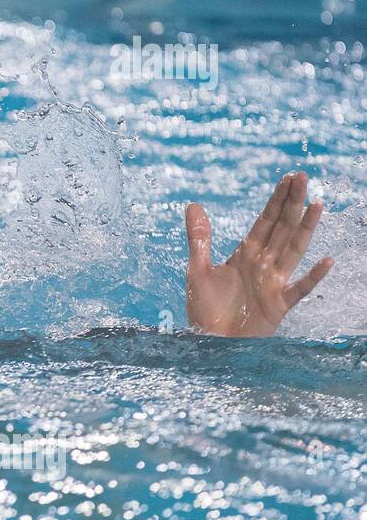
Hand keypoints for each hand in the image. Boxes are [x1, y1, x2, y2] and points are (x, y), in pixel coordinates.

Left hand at [185, 172, 333, 336]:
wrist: (208, 342)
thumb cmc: (203, 309)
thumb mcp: (196, 270)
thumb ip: (199, 238)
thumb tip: (193, 204)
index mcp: (244, 254)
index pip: (264, 222)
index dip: (276, 200)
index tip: (288, 178)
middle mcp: (263, 265)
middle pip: (281, 229)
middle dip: (291, 204)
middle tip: (303, 178)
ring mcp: (273, 283)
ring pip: (293, 250)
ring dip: (305, 229)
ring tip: (317, 206)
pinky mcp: (278, 305)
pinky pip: (299, 288)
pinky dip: (312, 276)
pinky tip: (326, 261)